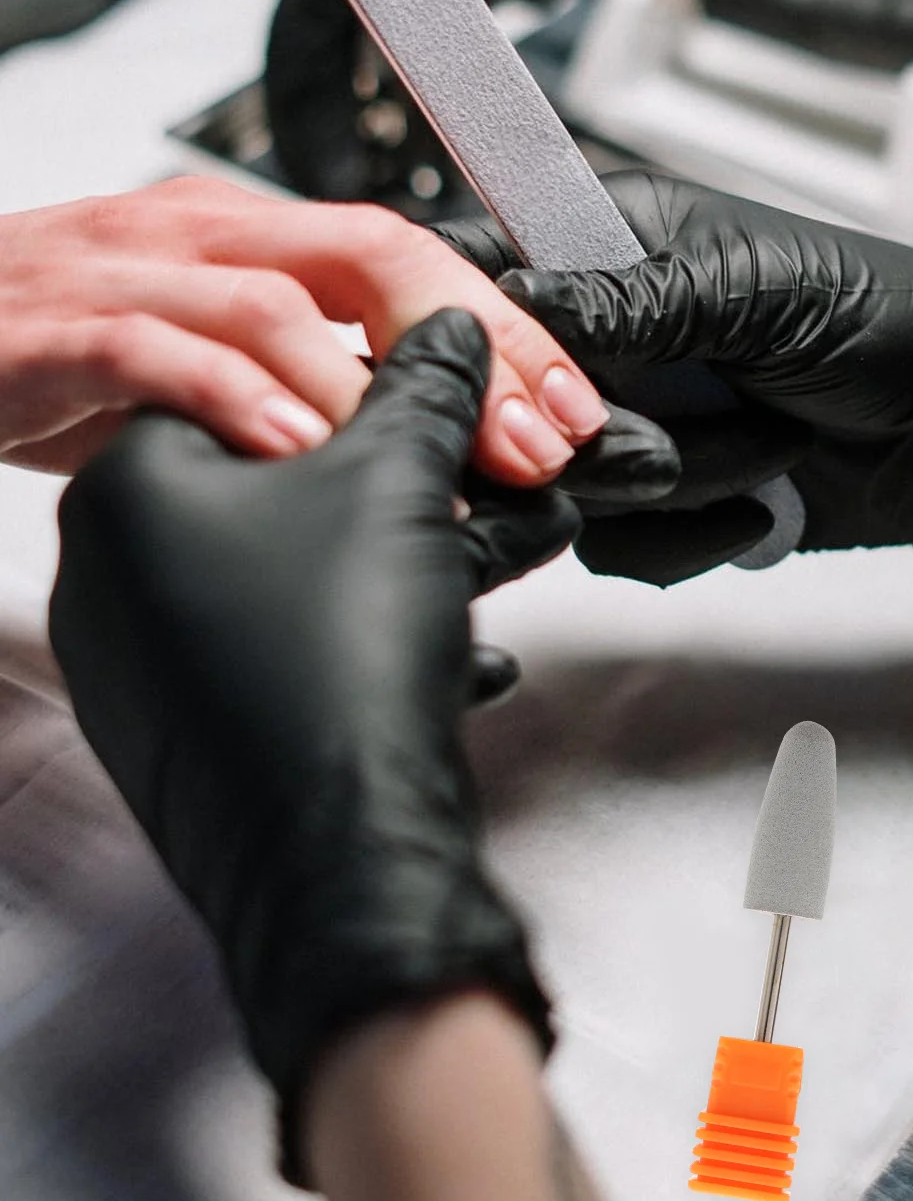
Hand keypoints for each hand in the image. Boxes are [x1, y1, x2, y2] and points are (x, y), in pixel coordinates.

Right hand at [0, 177, 608, 480]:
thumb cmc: (76, 350)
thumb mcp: (222, 359)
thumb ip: (323, 386)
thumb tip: (451, 446)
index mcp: (256, 236)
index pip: (413, 257)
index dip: (507, 329)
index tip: (577, 410)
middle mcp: (203, 235)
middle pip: (371, 255)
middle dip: (474, 347)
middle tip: (540, 440)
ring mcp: (126, 273)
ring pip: (272, 300)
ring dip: (371, 388)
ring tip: (448, 463)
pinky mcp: (52, 331)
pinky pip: (153, 349)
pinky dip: (234, 397)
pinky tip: (297, 449)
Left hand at [49, 309, 576, 1176]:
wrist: (341, 863)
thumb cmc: (337, 666)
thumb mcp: (400, 487)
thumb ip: (427, 392)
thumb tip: (446, 338)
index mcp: (131, 496)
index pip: (249, 389)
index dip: (364, 387)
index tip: (440, 398)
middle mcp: (118, 579)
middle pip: (284, 487)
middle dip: (411, 485)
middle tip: (492, 483)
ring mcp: (153, 669)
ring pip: (302, 579)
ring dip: (412, 563)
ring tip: (506, 555)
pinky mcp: (200, 736)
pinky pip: (296, 654)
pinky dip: (376, 638)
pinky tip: (459, 652)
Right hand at [473, 172, 912, 603]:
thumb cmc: (892, 325)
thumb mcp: (762, 291)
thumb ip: (632, 298)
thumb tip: (516, 307)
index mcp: (618, 242)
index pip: (483, 268)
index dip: (470, 325)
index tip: (511, 376)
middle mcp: (610, 334)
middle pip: (506, 404)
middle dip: (601, 436)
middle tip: (676, 433)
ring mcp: (634, 422)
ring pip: (564, 487)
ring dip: (679, 483)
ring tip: (770, 444)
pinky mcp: (666, 502)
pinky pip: (620, 547)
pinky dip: (699, 535)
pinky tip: (767, 499)